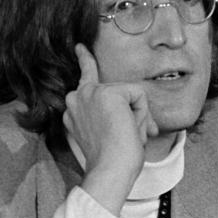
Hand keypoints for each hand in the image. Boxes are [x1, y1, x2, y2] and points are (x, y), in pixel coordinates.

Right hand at [63, 44, 158, 212]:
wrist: (110, 170)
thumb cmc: (112, 161)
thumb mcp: (109, 134)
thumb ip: (115, 117)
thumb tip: (143, 120)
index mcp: (74, 108)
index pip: (83, 77)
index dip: (84, 59)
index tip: (81, 47)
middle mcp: (77, 97)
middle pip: (119, 92)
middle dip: (133, 113)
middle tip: (134, 136)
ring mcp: (90, 93)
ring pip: (130, 95)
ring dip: (138, 116)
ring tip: (130, 136)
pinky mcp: (107, 92)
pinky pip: (138, 95)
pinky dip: (142, 114)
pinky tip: (131, 129)